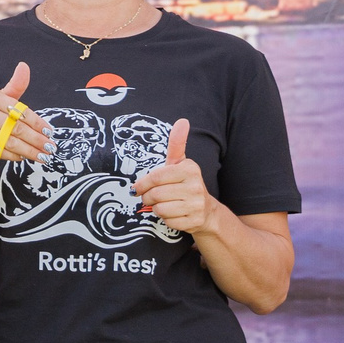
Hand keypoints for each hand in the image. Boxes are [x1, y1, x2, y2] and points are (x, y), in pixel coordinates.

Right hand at [0, 63, 49, 166]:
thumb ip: (14, 86)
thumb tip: (24, 67)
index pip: (21, 111)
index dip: (37, 123)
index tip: (49, 132)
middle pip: (18, 128)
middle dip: (37, 140)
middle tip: (50, 147)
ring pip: (11, 142)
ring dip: (30, 151)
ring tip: (43, 156)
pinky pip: (1, 152)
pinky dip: (15, 156)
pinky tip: (24, 157)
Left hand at [131, 120, 211, 235]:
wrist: (206, 211)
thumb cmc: (186, 184)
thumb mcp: (181, 163)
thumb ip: (177, 143)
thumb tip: (182, 121)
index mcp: (189, 168)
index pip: (156, 177)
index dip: (143, 184)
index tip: (137, 188)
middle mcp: (195, 186)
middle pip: (156, 194)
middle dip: (148, 198)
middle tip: (150, 198)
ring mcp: (196, 205)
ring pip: (160, 209)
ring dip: (157, 209)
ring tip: (164, 204)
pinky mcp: (194, 221)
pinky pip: (168, 221)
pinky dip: (166, 219)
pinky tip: (174, 214)